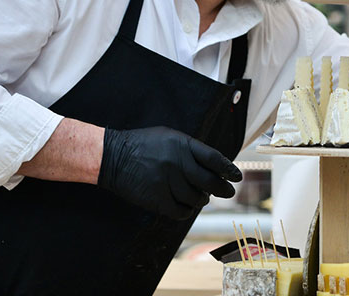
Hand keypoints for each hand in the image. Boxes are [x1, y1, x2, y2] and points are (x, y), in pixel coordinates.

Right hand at [98, 127, 241, 220]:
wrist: (111, 156)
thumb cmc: (142, 145)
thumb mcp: (169, 136)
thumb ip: (191, 149)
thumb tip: (214, 164)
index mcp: (182, 145)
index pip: (214, 159)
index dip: (228, 169)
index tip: (237, 177)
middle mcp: (176, 163)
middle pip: (209, 181)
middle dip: (223, 189)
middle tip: (228, 192)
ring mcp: (166, 181)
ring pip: (195, 198)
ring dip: (201, 200)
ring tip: (201, 197)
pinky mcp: (156, 198)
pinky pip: (180, 211)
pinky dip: (187, 211)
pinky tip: (187, 207)